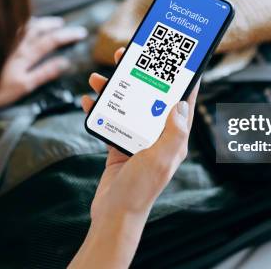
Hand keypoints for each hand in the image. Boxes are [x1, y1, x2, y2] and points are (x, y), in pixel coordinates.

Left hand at [0, 16, 86, 108]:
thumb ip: (45, 73)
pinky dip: (23, 23)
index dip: (67, 36)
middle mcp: (15, 43)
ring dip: (40, 21)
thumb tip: (65, 62)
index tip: (81, 33)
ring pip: (25, 25)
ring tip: (49, 21)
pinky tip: (24, 25)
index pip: (51, 40)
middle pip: (39, 28)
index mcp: (25, 54)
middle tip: (65, 24)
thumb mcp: (24, 86)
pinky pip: (12, 26)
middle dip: (55, 25)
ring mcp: (4, 40)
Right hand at [70, 47, 198, 267]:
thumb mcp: (160, 158)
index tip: (178, 55)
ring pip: (129, 105)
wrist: (114, 215)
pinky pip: (111, 121)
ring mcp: (139, 140)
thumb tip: (180, 102)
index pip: (183, 101)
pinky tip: (88, 101)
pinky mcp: (120, 146)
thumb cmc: (140, 189)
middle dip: (141, 75)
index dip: (182, 78)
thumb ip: (173, 130)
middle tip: (127, 56)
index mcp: (175, 137)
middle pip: (152, 96)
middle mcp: (159, 136)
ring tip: (99, 77)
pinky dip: (99, 110)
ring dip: (115, 89)